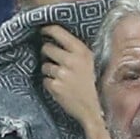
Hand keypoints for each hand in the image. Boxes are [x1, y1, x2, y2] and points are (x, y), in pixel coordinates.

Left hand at [41, 24, 111, 138]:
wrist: (96, 109)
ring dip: (49, 70)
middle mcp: (70, 60)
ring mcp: (61, 74)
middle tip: (51, 57)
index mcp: (81, 51)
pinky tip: (61, 87)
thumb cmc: (96, 85)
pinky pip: (45, 80)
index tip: (43, 30)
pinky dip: (50, 83)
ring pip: (45, 66)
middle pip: (46, 48)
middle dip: (46, 52)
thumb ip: (79, 53)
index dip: (48, 30)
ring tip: (61, 77)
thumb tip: (62, 43)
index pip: (59, 33)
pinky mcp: (54, 87)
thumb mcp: (93, 62)